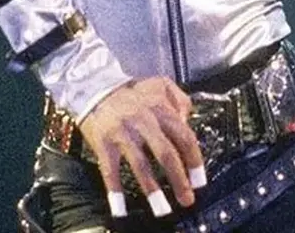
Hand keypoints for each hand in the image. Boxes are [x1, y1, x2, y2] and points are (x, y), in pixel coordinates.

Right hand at [79, 77, 204, 215]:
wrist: (94, 86)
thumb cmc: (131, 91)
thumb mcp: (161, 84)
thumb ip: (180, 100)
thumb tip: (187, 121)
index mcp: (160, 108)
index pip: (184, 136)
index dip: (194, 161)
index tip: (199, 180)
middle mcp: (144, 121)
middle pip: (166, 154)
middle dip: (179, 180)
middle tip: (187, 199)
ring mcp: (123, 133)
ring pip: (141, 164)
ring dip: (152, 189)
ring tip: (162, 209)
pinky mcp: (104, 142)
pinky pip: (111, 170)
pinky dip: (115, 190)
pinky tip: (120, 208)